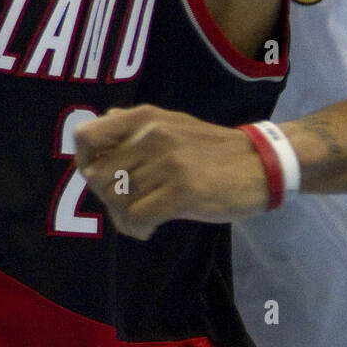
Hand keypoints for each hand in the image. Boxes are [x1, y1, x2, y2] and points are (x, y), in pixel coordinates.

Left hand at [73, 105, 270, 240]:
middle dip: (106, 197)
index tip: (103, 178)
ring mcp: (166, 163)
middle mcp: (150, 135)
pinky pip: (136, 218)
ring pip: (115, 201)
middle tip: (129, 203)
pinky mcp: (181, 191)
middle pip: (96, 177)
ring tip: (142, 217)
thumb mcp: (172, 124)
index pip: (86, 137)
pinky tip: (151, 228)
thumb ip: (136, 126)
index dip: (85, 162)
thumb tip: (103, 120)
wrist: (261, 164)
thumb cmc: (213, 149)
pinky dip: (138, 229)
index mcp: (144, 118)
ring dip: (124, 217)